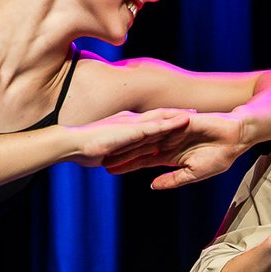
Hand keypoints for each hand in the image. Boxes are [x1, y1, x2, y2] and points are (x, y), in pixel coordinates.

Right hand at [67, 108, 193, 169]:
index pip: (149, 122)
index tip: (178, 121)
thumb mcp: (108, 151)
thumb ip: (117, 152)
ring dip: (179, 116)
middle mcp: (132, 121)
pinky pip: (157, 125)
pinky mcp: (133, 129)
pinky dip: (172, 122)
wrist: (73, 144)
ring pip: (162, 118)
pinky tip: (185, 120)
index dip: (165, 121)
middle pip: (159, 116)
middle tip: (195, 113)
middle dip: (176, 115)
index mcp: (126, 126)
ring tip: (197, 114)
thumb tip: (120, 158)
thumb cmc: (85, 149)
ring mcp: (133, 123)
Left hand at [101, 111, 251, 189]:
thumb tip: (152, 186)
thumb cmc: (219, 157)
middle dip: (121, 154)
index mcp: (169, 155)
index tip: (110, 170)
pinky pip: (161, 126)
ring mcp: (171, 131)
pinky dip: (147, 130)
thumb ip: (172, 180)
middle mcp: (167, 142)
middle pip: (138, 148)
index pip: (143, 160)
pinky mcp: (179, 122)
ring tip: (111, 146)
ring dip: (129, 143)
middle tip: (100, 157)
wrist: (235, 138)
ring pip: (145, 137)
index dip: (127, 165)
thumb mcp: (193, 173)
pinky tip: (133, 132)